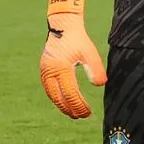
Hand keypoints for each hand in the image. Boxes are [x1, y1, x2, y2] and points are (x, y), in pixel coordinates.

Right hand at [40, 0, 106, 117]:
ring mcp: (44, 70)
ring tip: (72, 113)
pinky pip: (48, 88)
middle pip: (58, 97)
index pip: (70, 93)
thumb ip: (95, 69)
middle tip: (80, 117)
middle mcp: (49, 71)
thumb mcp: (90, 53)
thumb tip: (99, 85)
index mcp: (61, 68)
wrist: (62, 25)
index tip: (87, 113)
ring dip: (61, 105)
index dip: (79, 105)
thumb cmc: (78, 39)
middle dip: (69, 109)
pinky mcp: (44, 69)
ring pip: (51, 94)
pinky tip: (64, 102)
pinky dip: (56, 97)